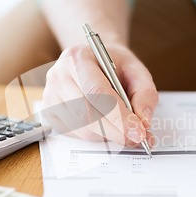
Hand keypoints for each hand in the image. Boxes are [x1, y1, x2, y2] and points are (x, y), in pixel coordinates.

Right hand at [42, 43, 157, 146]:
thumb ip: (145, 94)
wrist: (94, 60)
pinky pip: (75, 134)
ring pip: (81, 129)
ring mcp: (50, 95)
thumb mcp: (136, 71)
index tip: (138, 133)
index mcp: (79, 57)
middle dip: (116, 132)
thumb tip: (143, 123)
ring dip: (107, 136)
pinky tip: (105, 124)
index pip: (97, 92)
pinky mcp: (50, 113)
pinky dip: (95, 136)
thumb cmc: (114, 66)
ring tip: (122, 128)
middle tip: (137, 138)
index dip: (119, 117)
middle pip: (87, 115)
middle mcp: (59, 76)